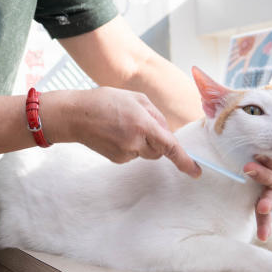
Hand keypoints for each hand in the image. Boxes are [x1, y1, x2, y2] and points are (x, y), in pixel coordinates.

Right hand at [44, 87, 201, 177]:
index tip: (196, 172)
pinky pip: (133, 154)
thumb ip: (155, 114)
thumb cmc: (104, 101)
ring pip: (146, 152)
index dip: (185, 161)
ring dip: (142, 141)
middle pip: (159, 149)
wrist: (75, 116)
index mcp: (142, 124)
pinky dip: (130, 144)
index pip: (170, 146)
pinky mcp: (117, 159)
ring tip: (123, 124)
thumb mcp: (134, 98)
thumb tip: (166, 132)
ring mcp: (125, 153)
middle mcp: (135, 142)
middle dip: (157, 139)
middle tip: (140, 121)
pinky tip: (115, 133)